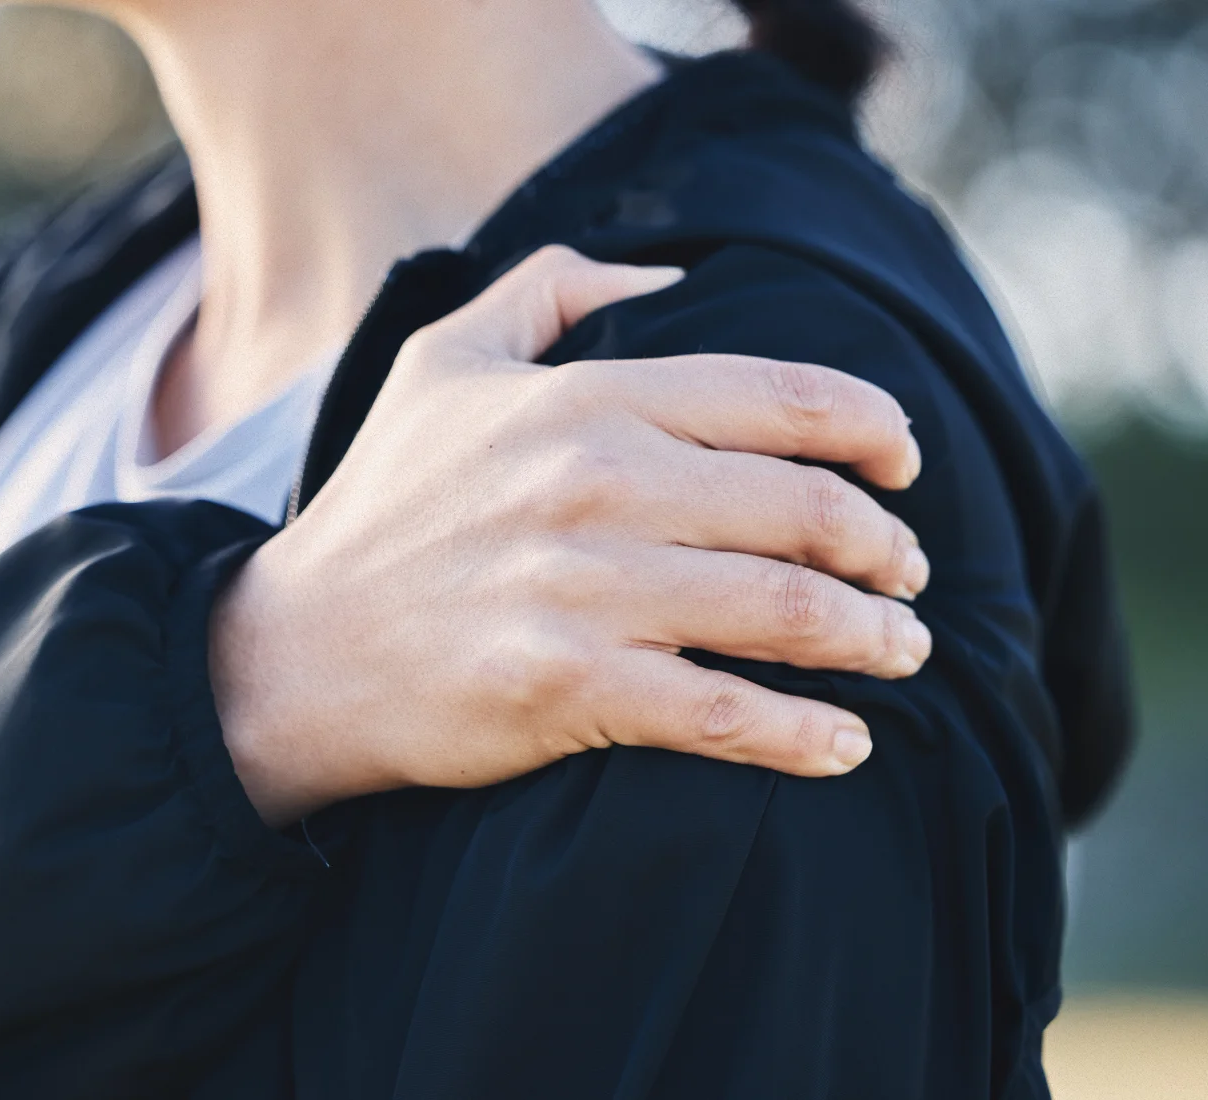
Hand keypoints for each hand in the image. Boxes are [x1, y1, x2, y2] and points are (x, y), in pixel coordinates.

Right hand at [211, 246, 930, 824]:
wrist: (297, 652)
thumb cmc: (385, 506)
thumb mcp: (444, 359)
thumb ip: (552, 285)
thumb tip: (669, 276)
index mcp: (583, 399)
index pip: (783, 397)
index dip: (875, 430)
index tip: (908, 465)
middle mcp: (594, 484)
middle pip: (806, 510)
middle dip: (887, 548)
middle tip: (911, 576)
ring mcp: (583, 589)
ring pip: (786, 613)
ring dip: (872, 638)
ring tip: (902, 651)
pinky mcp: (568, 687)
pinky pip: (726, 715)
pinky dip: (808, 735)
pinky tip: (848, 744)